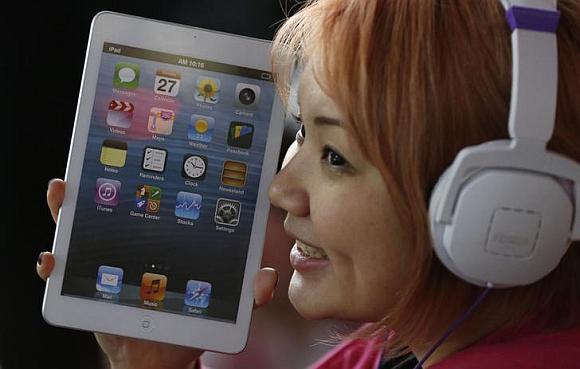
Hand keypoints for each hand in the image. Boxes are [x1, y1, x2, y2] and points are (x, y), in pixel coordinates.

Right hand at [38, 179, 278, 368]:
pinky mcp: (84, 286)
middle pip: (114, 203)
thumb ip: (248, 292)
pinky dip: (53, 262)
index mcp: (164, 235)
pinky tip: (51, 258)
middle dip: (104, 179)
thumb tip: (266, 279)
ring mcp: (105, 259)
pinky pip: (63, 271)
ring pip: (82, 226)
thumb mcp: (223, 301)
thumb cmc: (190, 316)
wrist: (159, 352)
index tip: (153, 148)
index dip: (153, 172)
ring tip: (63, 190)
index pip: (157, 197)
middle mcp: (132, 239)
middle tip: (98, 157)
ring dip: (68, 208)